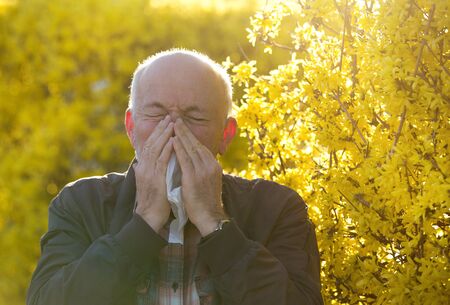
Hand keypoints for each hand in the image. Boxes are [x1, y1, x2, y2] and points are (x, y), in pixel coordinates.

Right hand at [133, 115, 172, 231]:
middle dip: (161, 129)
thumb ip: (144, 172)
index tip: (164, 123)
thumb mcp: (146, 184)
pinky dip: (167, 149)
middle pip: (151, 143)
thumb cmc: (152, 203)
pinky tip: (173, 140)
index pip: (149, 145)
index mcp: (142, 168)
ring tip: (172, 124)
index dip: (156, 133)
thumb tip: (139, 164)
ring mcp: (148, 172)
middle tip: (169, 117)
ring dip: (164, 135)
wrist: (148, 218)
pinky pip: (162, 160)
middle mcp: (143, 167)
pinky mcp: (155, 179)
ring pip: (156, 148)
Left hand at [173, 118, 225, 235]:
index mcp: (213, 166)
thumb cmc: (206, 202)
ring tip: (173, 124)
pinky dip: (179, 148)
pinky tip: (173, 140)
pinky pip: (185, 159)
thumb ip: (202, 170)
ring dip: (181, 135)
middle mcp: (210, 165)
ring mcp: (203, 171)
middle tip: (177, 119)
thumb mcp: (208, 182)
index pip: (201, 147)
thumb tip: (194, 162)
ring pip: (191, 148)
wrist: (210, 216)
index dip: (191, 136)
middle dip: (186, 131)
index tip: (183, 127)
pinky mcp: (194, 178)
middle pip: (196, 144)